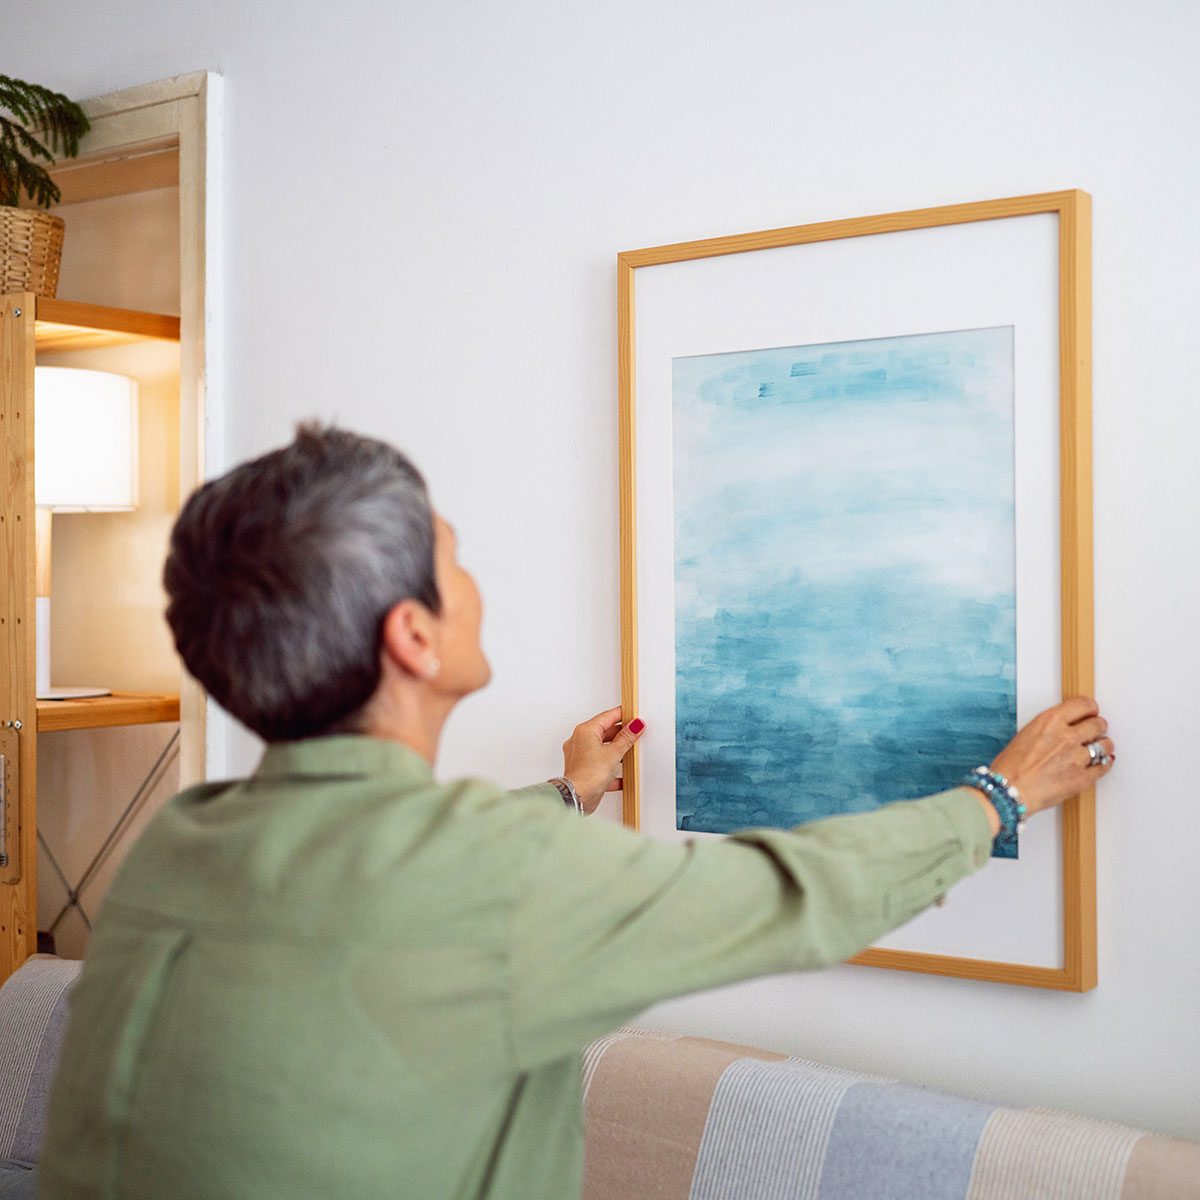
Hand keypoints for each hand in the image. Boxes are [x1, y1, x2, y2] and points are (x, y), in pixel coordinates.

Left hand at [561, 707, 645, 814]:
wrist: (577, 797)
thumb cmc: (588, 774)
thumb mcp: (613, 753)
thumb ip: (626, 738)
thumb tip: (634, 726)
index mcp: (585, 731)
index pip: (607, 716)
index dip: (622, 715)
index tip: (634, 716)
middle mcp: (579, 741)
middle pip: (604, 732)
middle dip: (620, 734)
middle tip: (634, 733)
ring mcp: (580, 756)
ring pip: (601, 748)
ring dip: (616, 751)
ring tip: (629, 753)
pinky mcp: (583, 770)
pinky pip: (599, 764)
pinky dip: (610, 767)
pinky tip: (621, 775)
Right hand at [988, 696, 1114, 817]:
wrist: (1009, 790)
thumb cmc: (1010, 766)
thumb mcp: (1027, 733)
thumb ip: (1050, 728)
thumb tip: (1066, 727)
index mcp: (1050, 721)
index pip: (1084, 704)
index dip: (1090, 708)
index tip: (1090, 712)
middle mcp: (1067, 736)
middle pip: (1098, 724)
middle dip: (1097, 727)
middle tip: (1094, 732)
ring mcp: (1077, 757)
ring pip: (1106, 745)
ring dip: (1102, 747)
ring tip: (1095, 750)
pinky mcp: (1083, 778)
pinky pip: (1104, 767)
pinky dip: (1102, 765)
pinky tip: (1096, 765)